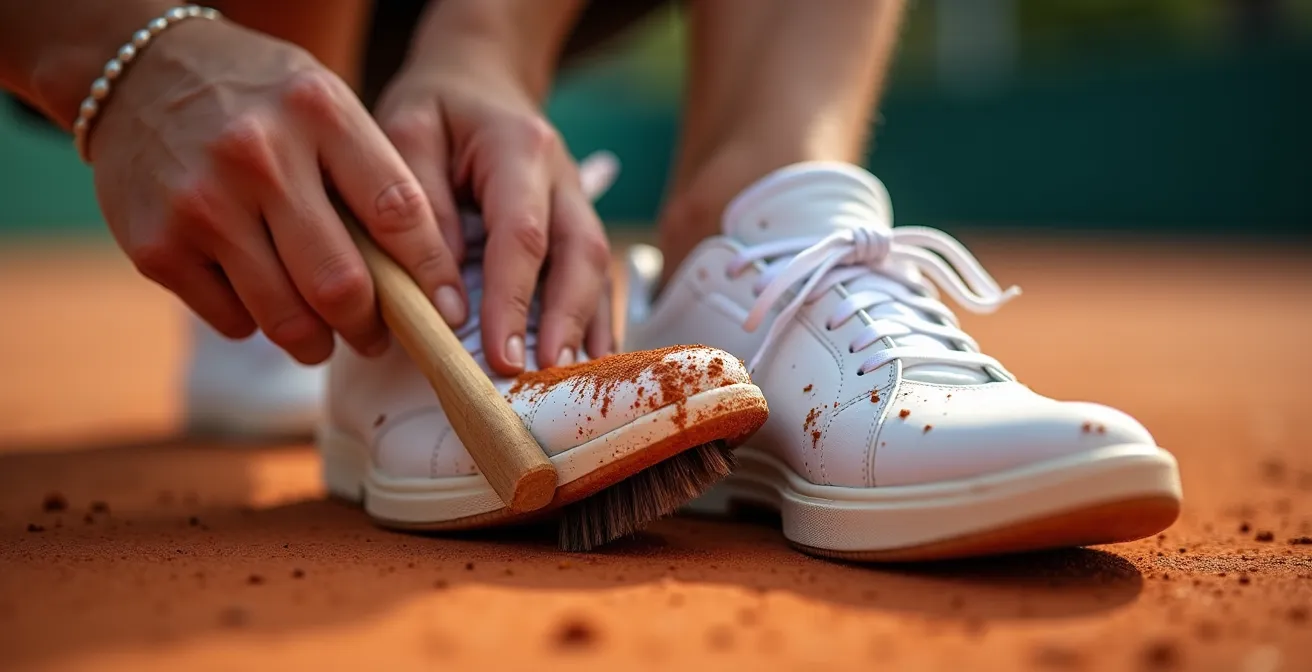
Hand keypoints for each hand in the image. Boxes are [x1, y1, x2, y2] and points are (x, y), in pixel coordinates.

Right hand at [89, 19, 463, 363]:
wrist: (139, 73)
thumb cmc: (260, 101)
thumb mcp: (324, 104)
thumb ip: (371, 175)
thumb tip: (423, 280)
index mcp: (318, 113)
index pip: (396, 212)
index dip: (430, 275)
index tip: (447, 311)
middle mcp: (259, 155)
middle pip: (341, 283)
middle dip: (370, 327)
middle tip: (377, 336)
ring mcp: (202, 204)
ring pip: (286, 317)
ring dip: (317, 342)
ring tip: (326, 337)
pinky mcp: (157, 247)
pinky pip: (233, 321)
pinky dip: (256, 324)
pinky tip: (261, 298)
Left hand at [374, 43, 612, 374]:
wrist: (476, 80)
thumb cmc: (434, 109)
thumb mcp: (405, 131)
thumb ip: (419, 204)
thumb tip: (443, 294)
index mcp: (520, 147)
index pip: (522, 234)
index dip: (514, 300)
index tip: (502, 356)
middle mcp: (562, 177)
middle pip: (580, 254)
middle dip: (566, 322)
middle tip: (545, 379)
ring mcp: (578, 201)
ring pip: (597, 269)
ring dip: (586, 329)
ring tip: (572, 386)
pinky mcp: (577, 225)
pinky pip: (593, 277)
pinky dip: (591, 322)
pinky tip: (586, 364)